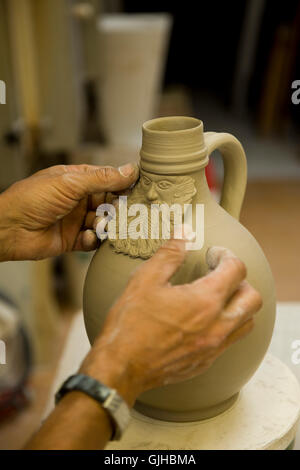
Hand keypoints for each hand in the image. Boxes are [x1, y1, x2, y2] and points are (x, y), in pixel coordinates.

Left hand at [0, 163, 137, 260]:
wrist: (9, 229)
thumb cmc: (32, 199)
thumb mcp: (70, 183)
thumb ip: (102, 179)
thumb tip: (129, 170)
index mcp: (76, 179)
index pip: (107, 179)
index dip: (122, 184)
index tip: (138, 189)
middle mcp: (77, 199)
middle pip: (108, 203)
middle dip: (117, 208)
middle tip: (123, 213)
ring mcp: (75, 219)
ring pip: (103, 223)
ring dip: (105, 225)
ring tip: (101, 226)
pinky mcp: (72, 239)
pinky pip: (92, 240)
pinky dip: (94, 240)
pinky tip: (88, 236)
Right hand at [80, 240, 261, 405]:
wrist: (121, 367)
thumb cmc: (130, 322)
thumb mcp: (145, 280)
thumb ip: (170, 254)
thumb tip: (184, 233)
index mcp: (205, 301)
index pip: (236, 270)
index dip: (226, 255)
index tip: (213, 254)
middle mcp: (217, 325)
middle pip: (252, 298)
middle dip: (241, 280)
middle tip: (220, 273)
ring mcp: (214, 347)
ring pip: (246, 322)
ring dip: (238, 304)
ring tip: (217, 296)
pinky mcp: (206, 362)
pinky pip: (230, 341)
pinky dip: (226, 325)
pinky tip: (203, 320)